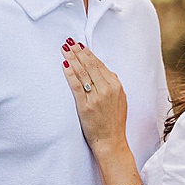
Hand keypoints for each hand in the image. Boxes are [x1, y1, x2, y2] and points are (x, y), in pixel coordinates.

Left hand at [62, 40, 129, 157]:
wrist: (111, 142)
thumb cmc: (114, 123)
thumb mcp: (119, 100)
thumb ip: (112, 86)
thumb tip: (102, 73)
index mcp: (116, 85)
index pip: (100, 65)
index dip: (88, 54)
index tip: (80, 46)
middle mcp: (107, 88)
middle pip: (91, 65)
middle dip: (79, 52)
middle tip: (70, 42)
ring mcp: (97, 97)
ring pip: (83, 73)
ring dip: (73, 59)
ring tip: (65, 50)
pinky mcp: (86, 106)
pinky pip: (77, 86)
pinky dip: (70, 74)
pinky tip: (65, 66)